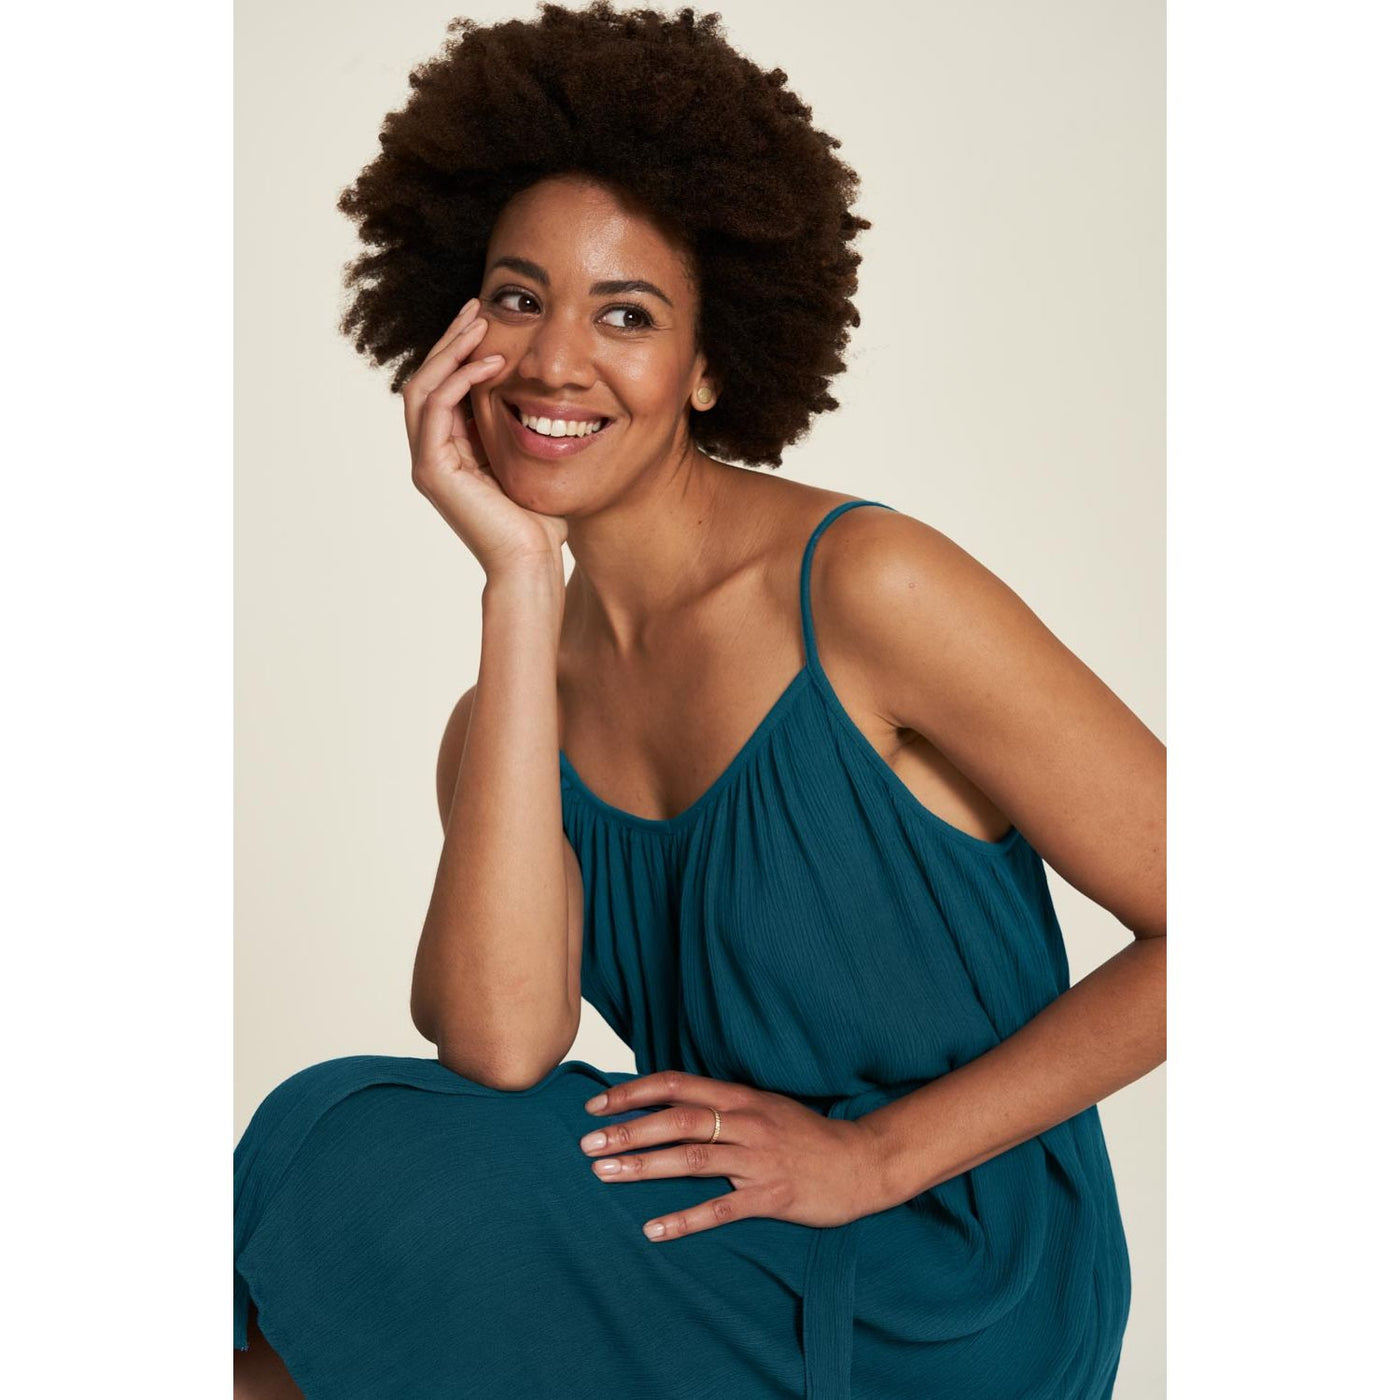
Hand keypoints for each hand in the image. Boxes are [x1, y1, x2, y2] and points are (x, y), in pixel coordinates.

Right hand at [402, 296, 567, 574]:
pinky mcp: (432, 470)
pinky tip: (490, 363)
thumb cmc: (540, 522)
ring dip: (451, 351)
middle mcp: (432, 455)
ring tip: (481, 322)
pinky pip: (436, 409)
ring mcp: (427, 462)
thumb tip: (540, 393)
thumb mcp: (531, 461)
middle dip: (452, 340)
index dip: (461, 350)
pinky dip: (459, 380)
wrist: (531, 562)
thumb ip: (521, 429)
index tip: (487, 318)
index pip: (444, 387)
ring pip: (423, 387)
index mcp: (451, 451)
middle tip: (478, 306)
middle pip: (426, 379)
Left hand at [577, 1069, 885, 1241]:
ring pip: (691, 1158)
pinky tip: (653, 1230)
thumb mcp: (762, 1107)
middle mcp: (745, 1122)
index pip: (676, 1085)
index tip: (596, 1105)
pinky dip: (684, 1219)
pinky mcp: (772, 1196)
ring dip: (644, 1166)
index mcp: (739, 1097)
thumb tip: (668, 1104)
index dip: (633, 1092)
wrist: (862, 1162)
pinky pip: (721, 1209)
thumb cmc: (805, 1135)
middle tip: (586, 1143)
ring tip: (604, 1173)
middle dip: (628, 1130)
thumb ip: (720, 1105)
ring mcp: (758, 1159)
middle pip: (676, 1120)